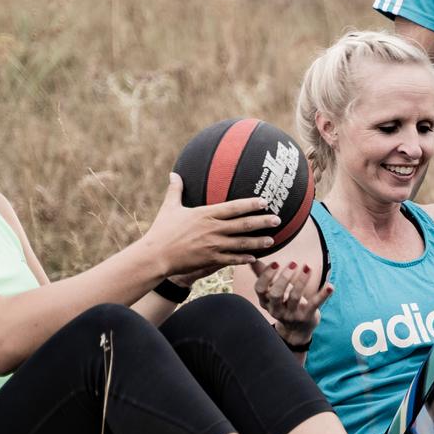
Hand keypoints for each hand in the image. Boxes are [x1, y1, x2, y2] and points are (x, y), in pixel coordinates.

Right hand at [141, 175, 277, 276]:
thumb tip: (173, 173)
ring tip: (271, 240)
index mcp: (206, 214)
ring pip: (241, 244)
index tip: (265, 201)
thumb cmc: (162, 230)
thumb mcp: (169, 207)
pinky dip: (243, 259)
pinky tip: (254, 258)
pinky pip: (231, 259)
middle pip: (243, 225)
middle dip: (262, 222)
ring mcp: (213, 246)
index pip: (234, 207)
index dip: (251, 204)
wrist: (155, 255)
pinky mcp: (210, 260)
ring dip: (258, 242)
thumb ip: (176, 190)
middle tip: (277, 219)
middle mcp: (213, 229)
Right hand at [252, 259, 332, 346]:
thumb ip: (262, 276)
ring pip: (295, 297)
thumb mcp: (271, 292)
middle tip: (293, 263)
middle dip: (283, 278)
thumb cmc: (283, 304)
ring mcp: (292, 314)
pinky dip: (323, 295)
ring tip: (307, 267)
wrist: (296, 331)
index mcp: (265, 302)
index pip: (260, 289)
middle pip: (276, 294)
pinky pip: (315, 304)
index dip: (266, 276)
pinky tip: (330, 286)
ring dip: (301, 281)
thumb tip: (252, 259)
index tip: (275, 263)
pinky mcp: (307, 316)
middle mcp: (276, 309)